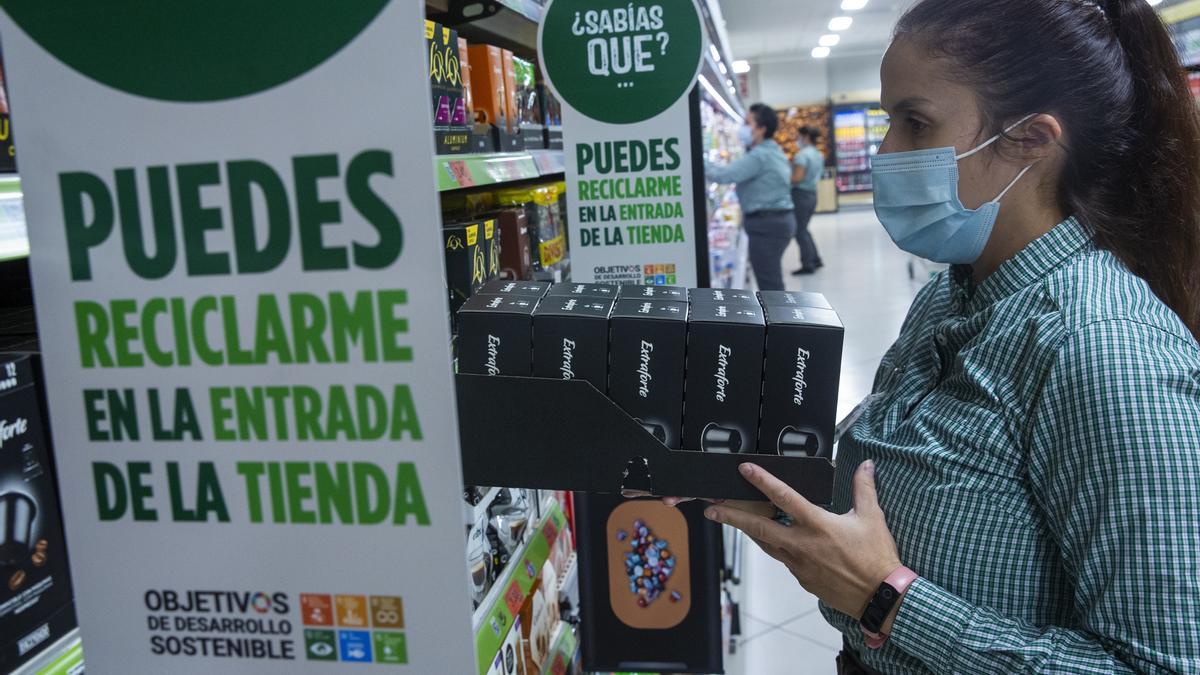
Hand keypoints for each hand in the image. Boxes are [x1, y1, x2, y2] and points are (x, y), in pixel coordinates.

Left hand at [705, 460, 902, 624]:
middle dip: (732, 516)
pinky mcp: (801, 578)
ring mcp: (798, 564)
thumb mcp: (872, 518)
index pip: (784, 497)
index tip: (745, 470)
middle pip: (758, 527)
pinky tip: (771, 540)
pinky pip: (782, 558)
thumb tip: (866, 465)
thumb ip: (864, 488)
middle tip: (712, 508)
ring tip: (731, 520)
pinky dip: (773, 546)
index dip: (762, 481)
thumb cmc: (876, 558)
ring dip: (748, 531)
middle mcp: (802, 544)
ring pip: (766, 543)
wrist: (879, 597)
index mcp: (818, 525)